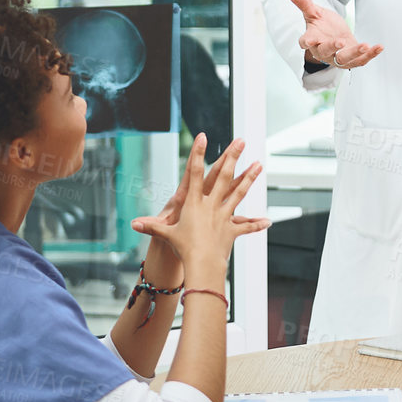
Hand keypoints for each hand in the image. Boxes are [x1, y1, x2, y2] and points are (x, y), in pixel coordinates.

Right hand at [133, 138, 269, 276]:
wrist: (201, 263)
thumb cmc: (182, 248)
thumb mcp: (166, 235)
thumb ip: (151, 227)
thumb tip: (134, 224)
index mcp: (193, 202)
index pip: (194, 172)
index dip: (198, 154)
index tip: (203, 137)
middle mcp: (211, 204)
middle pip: (223, 176)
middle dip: (232, 157)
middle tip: (241, 140)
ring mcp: (223, 215)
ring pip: (238, 192)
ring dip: (249, 178)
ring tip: (258, 164)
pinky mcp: (231, 229)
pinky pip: (245, 225)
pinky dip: (256, 224)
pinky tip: (267, 221)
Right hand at [289, 0, 382, 69]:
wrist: (334, 36)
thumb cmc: (322, 26)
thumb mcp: (314, 13)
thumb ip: (304, 3)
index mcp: (312, 40)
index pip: (306, 43)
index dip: (307, 42)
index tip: (308, 41)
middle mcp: (324, 51)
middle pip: (326, 52)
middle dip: (333, 48)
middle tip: (340, 42)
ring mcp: (338, 57)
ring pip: (345, 59)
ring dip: (355, 53)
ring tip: (365, 45)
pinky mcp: (352, 59)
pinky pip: (361, 60)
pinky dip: (370, 55)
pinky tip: (379, 47)